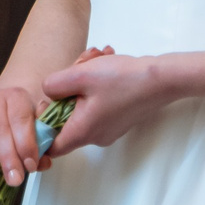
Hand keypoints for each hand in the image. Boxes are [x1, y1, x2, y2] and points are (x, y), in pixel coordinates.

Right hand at [0, 83, 52, 185]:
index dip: (26, 143)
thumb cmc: (28, 118)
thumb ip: (44, 143)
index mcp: (17, 96)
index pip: (21, 119)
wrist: (11, 102)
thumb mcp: (41, 125)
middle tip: (14, 179)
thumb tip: (43, 162)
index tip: (30, 165)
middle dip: (7, 156)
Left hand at [40, 47, 170, 152]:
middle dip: (65, 90)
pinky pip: (96, 103)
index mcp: (83, 132)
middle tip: (76, 67)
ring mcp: (108, 127)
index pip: (51, 146)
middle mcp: (96, 136)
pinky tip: (104, 62)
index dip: (41, 128)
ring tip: (94, 58)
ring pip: (81, 106)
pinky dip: (95, 84)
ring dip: (82, 80)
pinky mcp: (118, 117)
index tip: (44, 103)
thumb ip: (53, 85)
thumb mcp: (79, 75)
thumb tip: (47, 93)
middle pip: (65, 119)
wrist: (163, 78)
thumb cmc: (124, 79)